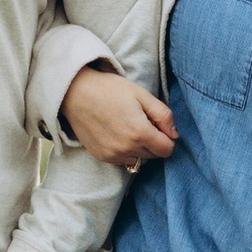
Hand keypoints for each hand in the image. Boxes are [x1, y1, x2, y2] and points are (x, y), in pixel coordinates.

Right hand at [61, 62, 178, 172]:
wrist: (76, 93)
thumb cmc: (110, 89)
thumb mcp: (141, 94)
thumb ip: (163, 115)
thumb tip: (175, 134)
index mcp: (140, 133)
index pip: (167, 149)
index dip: (167, 137)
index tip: (158, 125)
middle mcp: (127, 149)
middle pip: (154, 155)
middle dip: (153, 141)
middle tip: (141, 121)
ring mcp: (112, 155)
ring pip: (139, 160)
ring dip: (140, 149)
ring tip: (128, 128)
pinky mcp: (102, 157)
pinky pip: (123, 161)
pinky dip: (125, 152)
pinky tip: (117, 134)